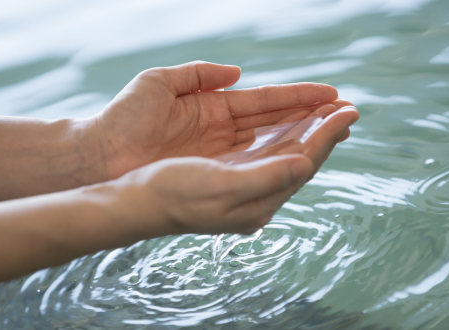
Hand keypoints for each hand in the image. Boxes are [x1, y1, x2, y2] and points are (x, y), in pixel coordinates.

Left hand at [92, 61, 352, 179]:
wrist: (100, 154)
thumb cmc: (125, 116)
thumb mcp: (160, 83)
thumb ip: (198, 74)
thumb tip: (238, 74)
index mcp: (214, 107)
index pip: (266, 101)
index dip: (299, 97)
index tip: (331, 94)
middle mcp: (224, 133)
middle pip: (277, 124)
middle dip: (312, 118)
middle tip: (347, 113)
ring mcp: (222, 156)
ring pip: (273, 146)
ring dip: (306, 139)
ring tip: (339, 131)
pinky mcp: (215, 177)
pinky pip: (255, 168)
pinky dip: (281, 162)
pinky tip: (307, 157)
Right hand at [101, 106, 357, 236]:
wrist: (138, 203)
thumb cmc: (174, 194)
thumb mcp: (221, 186)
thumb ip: (266, 177)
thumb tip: (306, 166)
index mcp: (259, 201)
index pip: (304, 162)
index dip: (327, 135)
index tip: (349, 111)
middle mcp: (258, 198)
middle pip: (300, 159)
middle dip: (324, 132)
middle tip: (346, 108)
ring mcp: (246, 189)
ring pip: (286, 156)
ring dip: (307, 133)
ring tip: (326, 114)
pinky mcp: (232, 180)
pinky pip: (269, 156)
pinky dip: (284, 138)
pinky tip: (289, 129)